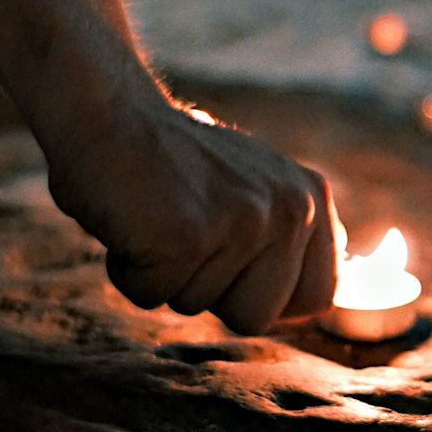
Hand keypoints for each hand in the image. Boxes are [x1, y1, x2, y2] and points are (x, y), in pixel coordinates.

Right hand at [45, 88, 338, 334]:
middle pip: (255, 317)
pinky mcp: (188, 238)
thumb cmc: (172, 164)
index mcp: (310, 200)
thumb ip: (289, 238)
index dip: (264, 300)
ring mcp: (242, 223)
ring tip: (158, 218)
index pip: (317, 297)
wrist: (107, 114)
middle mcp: (288, 210)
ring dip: (163, 274)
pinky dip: (127, 269)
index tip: (229, 269)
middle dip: (210, 295)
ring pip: (195, 306)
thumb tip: (323, 299)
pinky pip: (151, 295)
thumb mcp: (253, 189)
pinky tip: (132, 221)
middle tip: (185, 234)